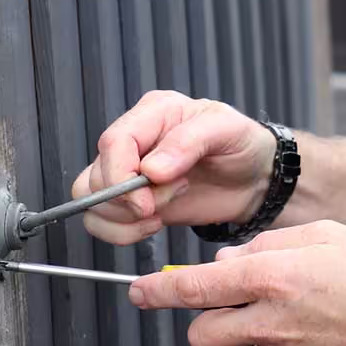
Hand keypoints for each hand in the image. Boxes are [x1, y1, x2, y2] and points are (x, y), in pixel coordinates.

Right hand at [72, 90, 275, 244]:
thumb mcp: (227, 130)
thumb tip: (151, 169)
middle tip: (163, 203)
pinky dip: (121, 232)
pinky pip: (101, 221)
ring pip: (89, 199)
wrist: (256, 178)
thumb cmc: (243, 145)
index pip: (114, 142)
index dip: (121, 175)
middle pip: (95, 174)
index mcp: (154, 113)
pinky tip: (154, 224)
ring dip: (123, 218)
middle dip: (128, 200)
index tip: (146, 199)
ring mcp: (131, 172)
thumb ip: (189, 142)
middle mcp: (136, 141)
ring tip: (162, 211)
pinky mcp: (133, 201)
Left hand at [126, 220, 345, 345]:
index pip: (194, 288)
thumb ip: (270, 242)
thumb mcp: (326, 233)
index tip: (138, 290)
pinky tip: (311, 321)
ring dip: (240, 327)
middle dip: (200, 316)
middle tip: (224, 297)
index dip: (158, 290)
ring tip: (283, 304)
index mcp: (273, 275)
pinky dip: (275, 339)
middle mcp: (269, 318)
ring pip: (235, 344)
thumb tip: (228, 262)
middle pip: (200, 331)